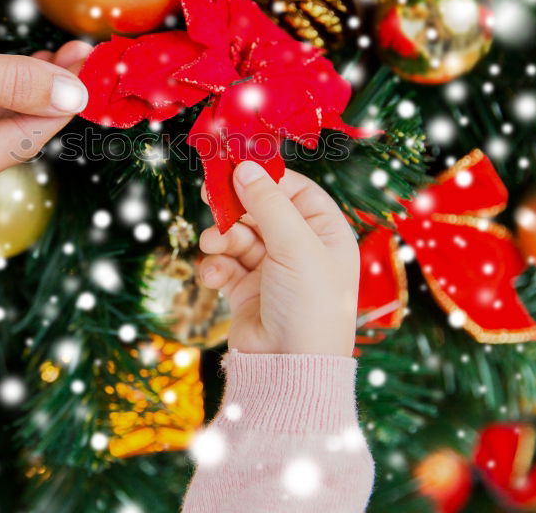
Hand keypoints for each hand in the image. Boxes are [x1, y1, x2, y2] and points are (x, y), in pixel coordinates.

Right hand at [0, 0, 91, 207]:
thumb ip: (12, 82)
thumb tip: (75, 94)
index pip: (20, 142)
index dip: (60, 102)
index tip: (91, 65)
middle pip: (4, 134)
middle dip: (43, 92)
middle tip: (80, 51)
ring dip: (17, 86)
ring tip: (57, 51)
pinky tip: (9, 64)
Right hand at [198, 161, 358, 356]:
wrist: (290, 372)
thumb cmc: (309, 307)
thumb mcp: (295, 246)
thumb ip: (268, 203)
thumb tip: (245, 167)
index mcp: (326, 234)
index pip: (295, 190)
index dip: (266, 176)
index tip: (234, 163)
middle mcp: (301, 249)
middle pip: (261, 209)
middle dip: (235, 205)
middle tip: (208, 191)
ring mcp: (273, 271)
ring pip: (238, 236)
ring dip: (222, 237)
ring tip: (214, 245)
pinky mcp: (247, 291)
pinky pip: (226, 264)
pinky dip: (217, 266)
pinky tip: (216, 277)